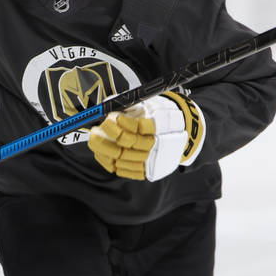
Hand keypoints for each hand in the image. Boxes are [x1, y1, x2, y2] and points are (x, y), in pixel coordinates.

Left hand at [87, 91, 205, 180]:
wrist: (181, 133)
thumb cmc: (158, 116)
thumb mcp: (148, 104)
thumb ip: (127, 104)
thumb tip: (105, 105)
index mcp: (161, 124)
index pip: (140, 126)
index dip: (123, 123)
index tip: (111, 117)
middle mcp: (159, 143)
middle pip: (129, 142)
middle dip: (108, 137)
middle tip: (94, 132)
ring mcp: (154, 159)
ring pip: (124, 157)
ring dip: (105, 150)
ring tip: (95, 141)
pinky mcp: (150, 171)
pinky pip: (126, 171)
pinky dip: (111, 163)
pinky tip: (102, 154)